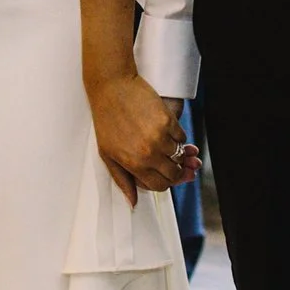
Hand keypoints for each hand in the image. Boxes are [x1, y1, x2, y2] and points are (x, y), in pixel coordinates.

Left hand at [86, 71, 197, 204]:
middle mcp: (148, 153)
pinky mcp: (168, 120)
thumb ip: (122, 180)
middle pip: (174, 173)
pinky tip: (167, 132)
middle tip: (175, 165)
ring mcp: (159, 136)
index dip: (165, 184)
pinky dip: (178, 137)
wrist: (111, 87)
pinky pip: (182, 137)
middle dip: (176, 172)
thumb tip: (133, 201)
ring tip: (167, 145)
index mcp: (133, 164)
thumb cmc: (106, 119)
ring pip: (180, 155)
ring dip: (177, 153)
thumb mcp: (107, 154)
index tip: (166, 178)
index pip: (160, 186)